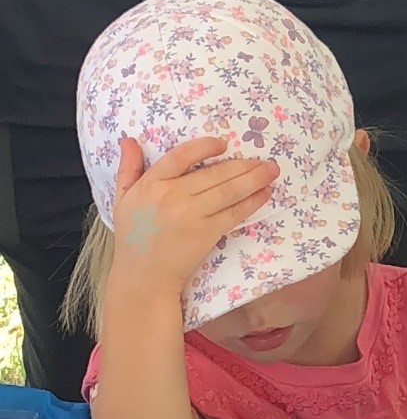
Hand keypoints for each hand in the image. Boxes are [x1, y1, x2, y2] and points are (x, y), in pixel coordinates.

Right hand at [109, 136, 278, 301]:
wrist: (142, 277)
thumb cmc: (133, 238)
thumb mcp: (123, 199)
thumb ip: (128, 168)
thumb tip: (129, 140)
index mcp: (151, 184)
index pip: (182, 156)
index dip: (205, 147)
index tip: (223, 144)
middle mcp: (171, 196)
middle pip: (214, 173)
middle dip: (243, 164)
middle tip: (264, 160)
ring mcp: (191, 214)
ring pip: (228, 190)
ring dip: (254, 179)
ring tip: (271, 172)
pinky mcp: (206, 233)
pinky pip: (234, 212)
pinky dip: (252, 202)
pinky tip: (264, 194)